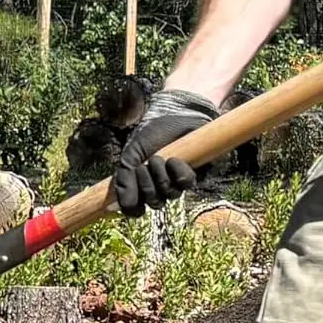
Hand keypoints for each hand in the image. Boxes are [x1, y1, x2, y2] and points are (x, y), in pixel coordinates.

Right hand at [112, 88, 218, 215]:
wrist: (175, 115)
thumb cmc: (151, 134)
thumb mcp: (130, 155)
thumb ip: (124, 180)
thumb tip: (124, 208)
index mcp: (143, 185)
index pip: (136, 207)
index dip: (133, 204)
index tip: (130, 196)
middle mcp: (161, 187)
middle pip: (154, 203)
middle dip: (146, 185)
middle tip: (143, 166)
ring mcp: (179, 182)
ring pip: (170, 195)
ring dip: (161, 177)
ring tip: (158, 158)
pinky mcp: (198, 175)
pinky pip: (186, 184)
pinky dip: (178, 172)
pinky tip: (174, 159)